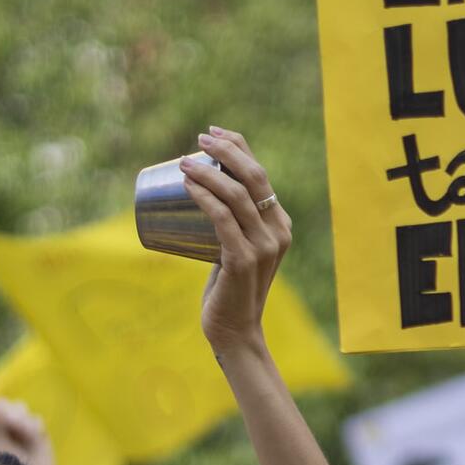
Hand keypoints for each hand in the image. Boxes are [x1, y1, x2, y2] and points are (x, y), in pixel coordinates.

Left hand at [183, 127, 290, 353]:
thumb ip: (231, 230)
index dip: (239, 146)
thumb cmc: (230, 289)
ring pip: (238, 195)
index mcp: (280, 225)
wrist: (236, 330)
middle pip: (254, 177)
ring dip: (209, 172)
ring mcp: (263, 246)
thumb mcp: (239, 251)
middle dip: (226, 150)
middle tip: (198, 140)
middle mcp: (278, 232)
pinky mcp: (244, 260)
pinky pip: (223, 219)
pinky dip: (205, 197)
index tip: (211, 134)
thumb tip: (198, 199)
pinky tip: (189, 185)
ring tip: (184, 161)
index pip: (262, 174)